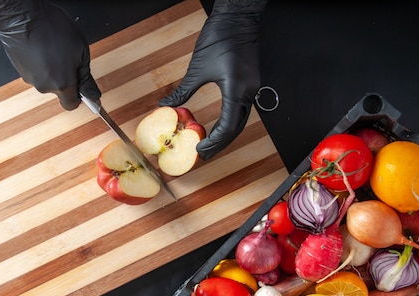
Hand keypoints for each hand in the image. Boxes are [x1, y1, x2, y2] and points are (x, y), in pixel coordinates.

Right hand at [0, 0, 100, 109]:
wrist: (21, 16)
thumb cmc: (51, 28)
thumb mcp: (81, 51)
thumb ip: (86, 77)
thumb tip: (93, 95)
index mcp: (62, 85)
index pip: (71, 104)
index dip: (79, 95)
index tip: (83, 86)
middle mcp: (44, 87)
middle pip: (60, 90)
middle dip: (66, 76)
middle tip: (68, 56)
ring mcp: (30, 79)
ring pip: (47, 79)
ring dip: (52, 68)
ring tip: (53, 47)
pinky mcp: (20, 70)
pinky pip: (36, 71)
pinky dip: (40, 62)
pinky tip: (42, 46)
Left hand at [159, 0, 266, 159]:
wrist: (239, 18)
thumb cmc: (219, 37)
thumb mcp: (197, 68)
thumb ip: (183, 91)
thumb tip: (165, 105)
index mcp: (236, 89)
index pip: (228, 125)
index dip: (214, 141)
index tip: (199, 150)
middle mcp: (249, 91)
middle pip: (236, 127)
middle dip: (220, 144)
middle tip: (204, 155)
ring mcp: (253, 87)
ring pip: (241, 119)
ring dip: (226, 134)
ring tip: (210, 145)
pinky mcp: (252, 82)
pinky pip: (242, 108)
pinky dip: (230, 121)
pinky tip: (219, 126)